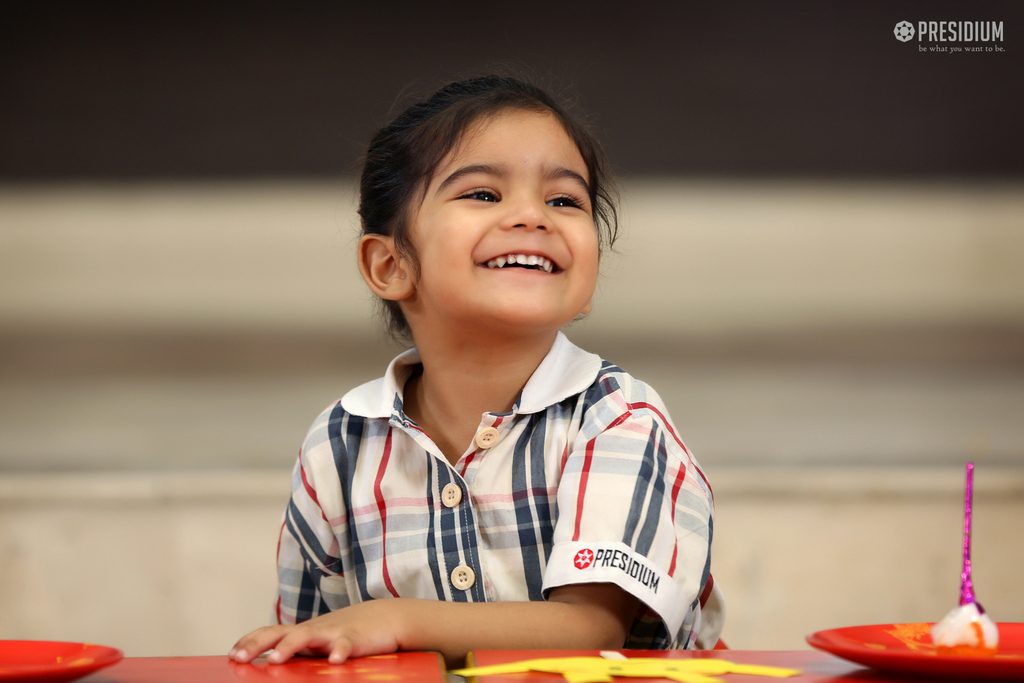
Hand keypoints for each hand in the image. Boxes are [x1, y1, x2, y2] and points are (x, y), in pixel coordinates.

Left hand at [229, 600, 405, 664]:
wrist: (387, 617)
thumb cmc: (350, 632)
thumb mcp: (321, 640)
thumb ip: (301, 648)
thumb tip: (271, 661)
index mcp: (305, 631)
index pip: (271, 632)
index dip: (251, 641)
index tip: (232, 654)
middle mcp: (315, 629)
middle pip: (281, 632)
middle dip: (258, 644)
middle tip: (239, 657)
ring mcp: (334, 632)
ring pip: (308, 636)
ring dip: (289, 646)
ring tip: (274, 659)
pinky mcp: (356, 639)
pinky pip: (346, 645)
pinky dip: (340, 652)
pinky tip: (335, 663)